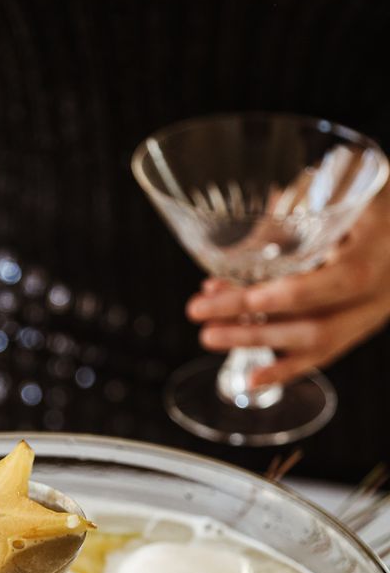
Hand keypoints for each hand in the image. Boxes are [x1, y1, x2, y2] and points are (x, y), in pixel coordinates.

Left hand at [185, 188, 389, 387]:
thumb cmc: (371, 201)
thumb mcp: (342, 192)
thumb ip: (296, 212)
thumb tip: (238, 243)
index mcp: (378, 252)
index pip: (335, 281)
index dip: (286, 294)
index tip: (242, 296)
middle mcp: (379, 292)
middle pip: (313, 318)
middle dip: (251, 320)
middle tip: (200, 311)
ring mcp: (370, 314)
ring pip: (315, 341)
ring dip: (257, 340)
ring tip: (210, 334)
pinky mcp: (359, 327)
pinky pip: (324, 355)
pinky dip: (285, 369)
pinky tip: (252, 379)